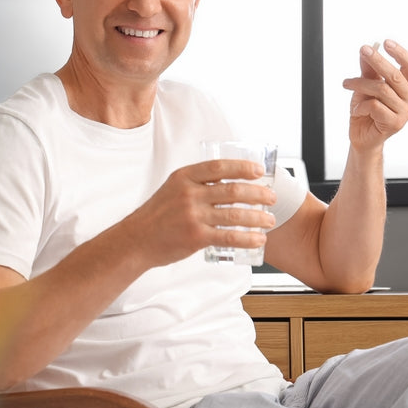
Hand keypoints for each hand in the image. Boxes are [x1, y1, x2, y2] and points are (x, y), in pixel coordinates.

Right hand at [122, 160, 276, 267]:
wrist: (137, 240)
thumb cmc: (158, 215)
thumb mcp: (173, 189)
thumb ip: (197, 184)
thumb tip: (229, 181)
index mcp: (184, 177)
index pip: (219, 167)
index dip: (242, 167)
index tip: (259, 171)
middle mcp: (189, 194)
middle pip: (232, 190)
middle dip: (258, 193)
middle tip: (271, 197)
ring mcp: (193, 216)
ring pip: (235, 214)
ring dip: (258, 217)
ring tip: (270, 220)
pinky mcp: (196, 237)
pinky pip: (229, 236)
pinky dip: (247, 238)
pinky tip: (258, 239)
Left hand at [342, 39, 407, 151]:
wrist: (362, 137)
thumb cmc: (367, 110)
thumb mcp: (367, 86)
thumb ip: (369, 70)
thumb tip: (368, 48)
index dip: (400, 53)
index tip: (385, 42)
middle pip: (395, 75)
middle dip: (377, 60)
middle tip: (363, 50)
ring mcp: (405, 113)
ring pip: (381, 89)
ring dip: (360, 84)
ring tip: (347, 83)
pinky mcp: (394, 123)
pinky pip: (374, 105)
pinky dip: (360, 105)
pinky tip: (356, 109)